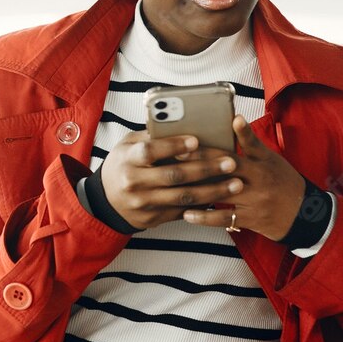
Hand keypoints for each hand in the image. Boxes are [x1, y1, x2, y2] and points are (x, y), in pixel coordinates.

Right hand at [99, 130, 241, 231]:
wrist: (106, 202)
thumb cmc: (122, 165)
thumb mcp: (127, 146)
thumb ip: (151, 137)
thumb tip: (181, 123)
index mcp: (128, 159)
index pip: (151, 151)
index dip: (174, 146)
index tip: (196, 141)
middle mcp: (135, 182)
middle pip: (174, 176)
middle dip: (206, 169)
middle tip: (230, 162)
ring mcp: (145, 203)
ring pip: (184, 197)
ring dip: (214, 190)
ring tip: (236, 183)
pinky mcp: (154, 218)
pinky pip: (184, 211)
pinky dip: (205, 204)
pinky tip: (222, 197)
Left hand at [181, 115, 304, 239]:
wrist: (306, 213)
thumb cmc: (283, 181)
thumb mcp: (271, 158)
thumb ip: (251, 142)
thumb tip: (234, 119)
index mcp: (261, 161)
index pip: (236, 148)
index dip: (213, 144)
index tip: (190, 138)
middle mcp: (257, 178)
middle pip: (224, 169)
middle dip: (198, 163)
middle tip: (174, 158)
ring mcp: (254, 200)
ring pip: (221, 192)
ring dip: (196, 190)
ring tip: (173, 186)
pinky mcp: (251, 219)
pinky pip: (225, 218)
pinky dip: (205, 217)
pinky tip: (187, 214)